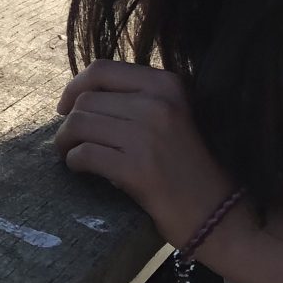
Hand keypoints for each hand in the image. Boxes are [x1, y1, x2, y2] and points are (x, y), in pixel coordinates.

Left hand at [54, 62, 235, 248]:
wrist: (218, 213)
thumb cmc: (188, 165)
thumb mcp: (172, 115)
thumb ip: (135, 97)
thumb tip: (78, 94)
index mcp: (167, 84)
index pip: (102, 69)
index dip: (75, 86)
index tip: (65, 107)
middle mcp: (158, 103)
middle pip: (86, 99)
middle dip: (69, 121)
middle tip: (69, 141)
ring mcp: (148, 135)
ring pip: (79, 124)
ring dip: (66, 142)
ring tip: (71, 154)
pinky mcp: (137, 169)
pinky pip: (84, 154)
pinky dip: (74, 162)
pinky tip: (81, 169)